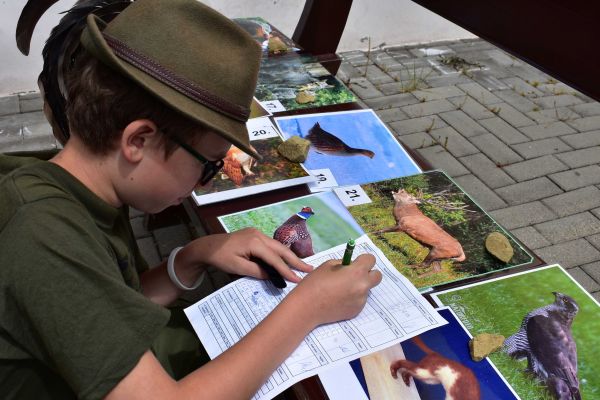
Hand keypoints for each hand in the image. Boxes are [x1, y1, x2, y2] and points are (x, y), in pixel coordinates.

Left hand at [189, 228, 311, 282]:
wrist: (207, 247)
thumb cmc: (220, 258)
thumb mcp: (238, 268)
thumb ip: (257, 271)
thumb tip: (273, 276)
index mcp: (255, 242)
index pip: (275, 259)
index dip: (287, 270)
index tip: (298, 279)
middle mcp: (259, 235)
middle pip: (281, 249)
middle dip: (295, 260)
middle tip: (310, 269)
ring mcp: (257, 233)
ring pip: (277, 246)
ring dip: (289, 256)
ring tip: (302, 265)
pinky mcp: (254, 235)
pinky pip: (271, 245)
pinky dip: (280, 253)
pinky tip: (286, 259)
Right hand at [290, 254, 381, 326]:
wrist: (307, 308)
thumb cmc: (315, 283)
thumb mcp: (328, 265)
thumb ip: (344, 264)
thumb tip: (351, 265)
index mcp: (357, 272)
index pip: (371, 259)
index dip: (363, 259)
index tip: (356, 262)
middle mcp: (363, 287)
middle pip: (377, 276)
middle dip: (368, 273)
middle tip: (355, 274)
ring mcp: (361, 301)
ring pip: (366, 289)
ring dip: (358, 286)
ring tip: (340, 289)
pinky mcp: (356, 311)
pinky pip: (359, 300)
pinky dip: (353, 298)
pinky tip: (338, 299)